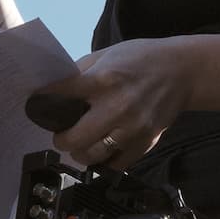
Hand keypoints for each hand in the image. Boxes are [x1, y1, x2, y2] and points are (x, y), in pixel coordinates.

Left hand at [51, 39, 197, 170]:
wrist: (182, 71)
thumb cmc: (142, 59)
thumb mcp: (107, 55)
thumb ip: (81, 72)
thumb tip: (53, 89)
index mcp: (103, 80)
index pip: (61, 95)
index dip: (43, 102)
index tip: (37, 106)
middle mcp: (117, 106)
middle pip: (73, 139)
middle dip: (61, 139)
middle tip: (61, 135)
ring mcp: (132, 128)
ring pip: (92, 156)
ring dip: (80, 153)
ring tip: (80, 145)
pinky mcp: (145, 142)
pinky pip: (116, 164)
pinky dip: (104, 160)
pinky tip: (102, 150)